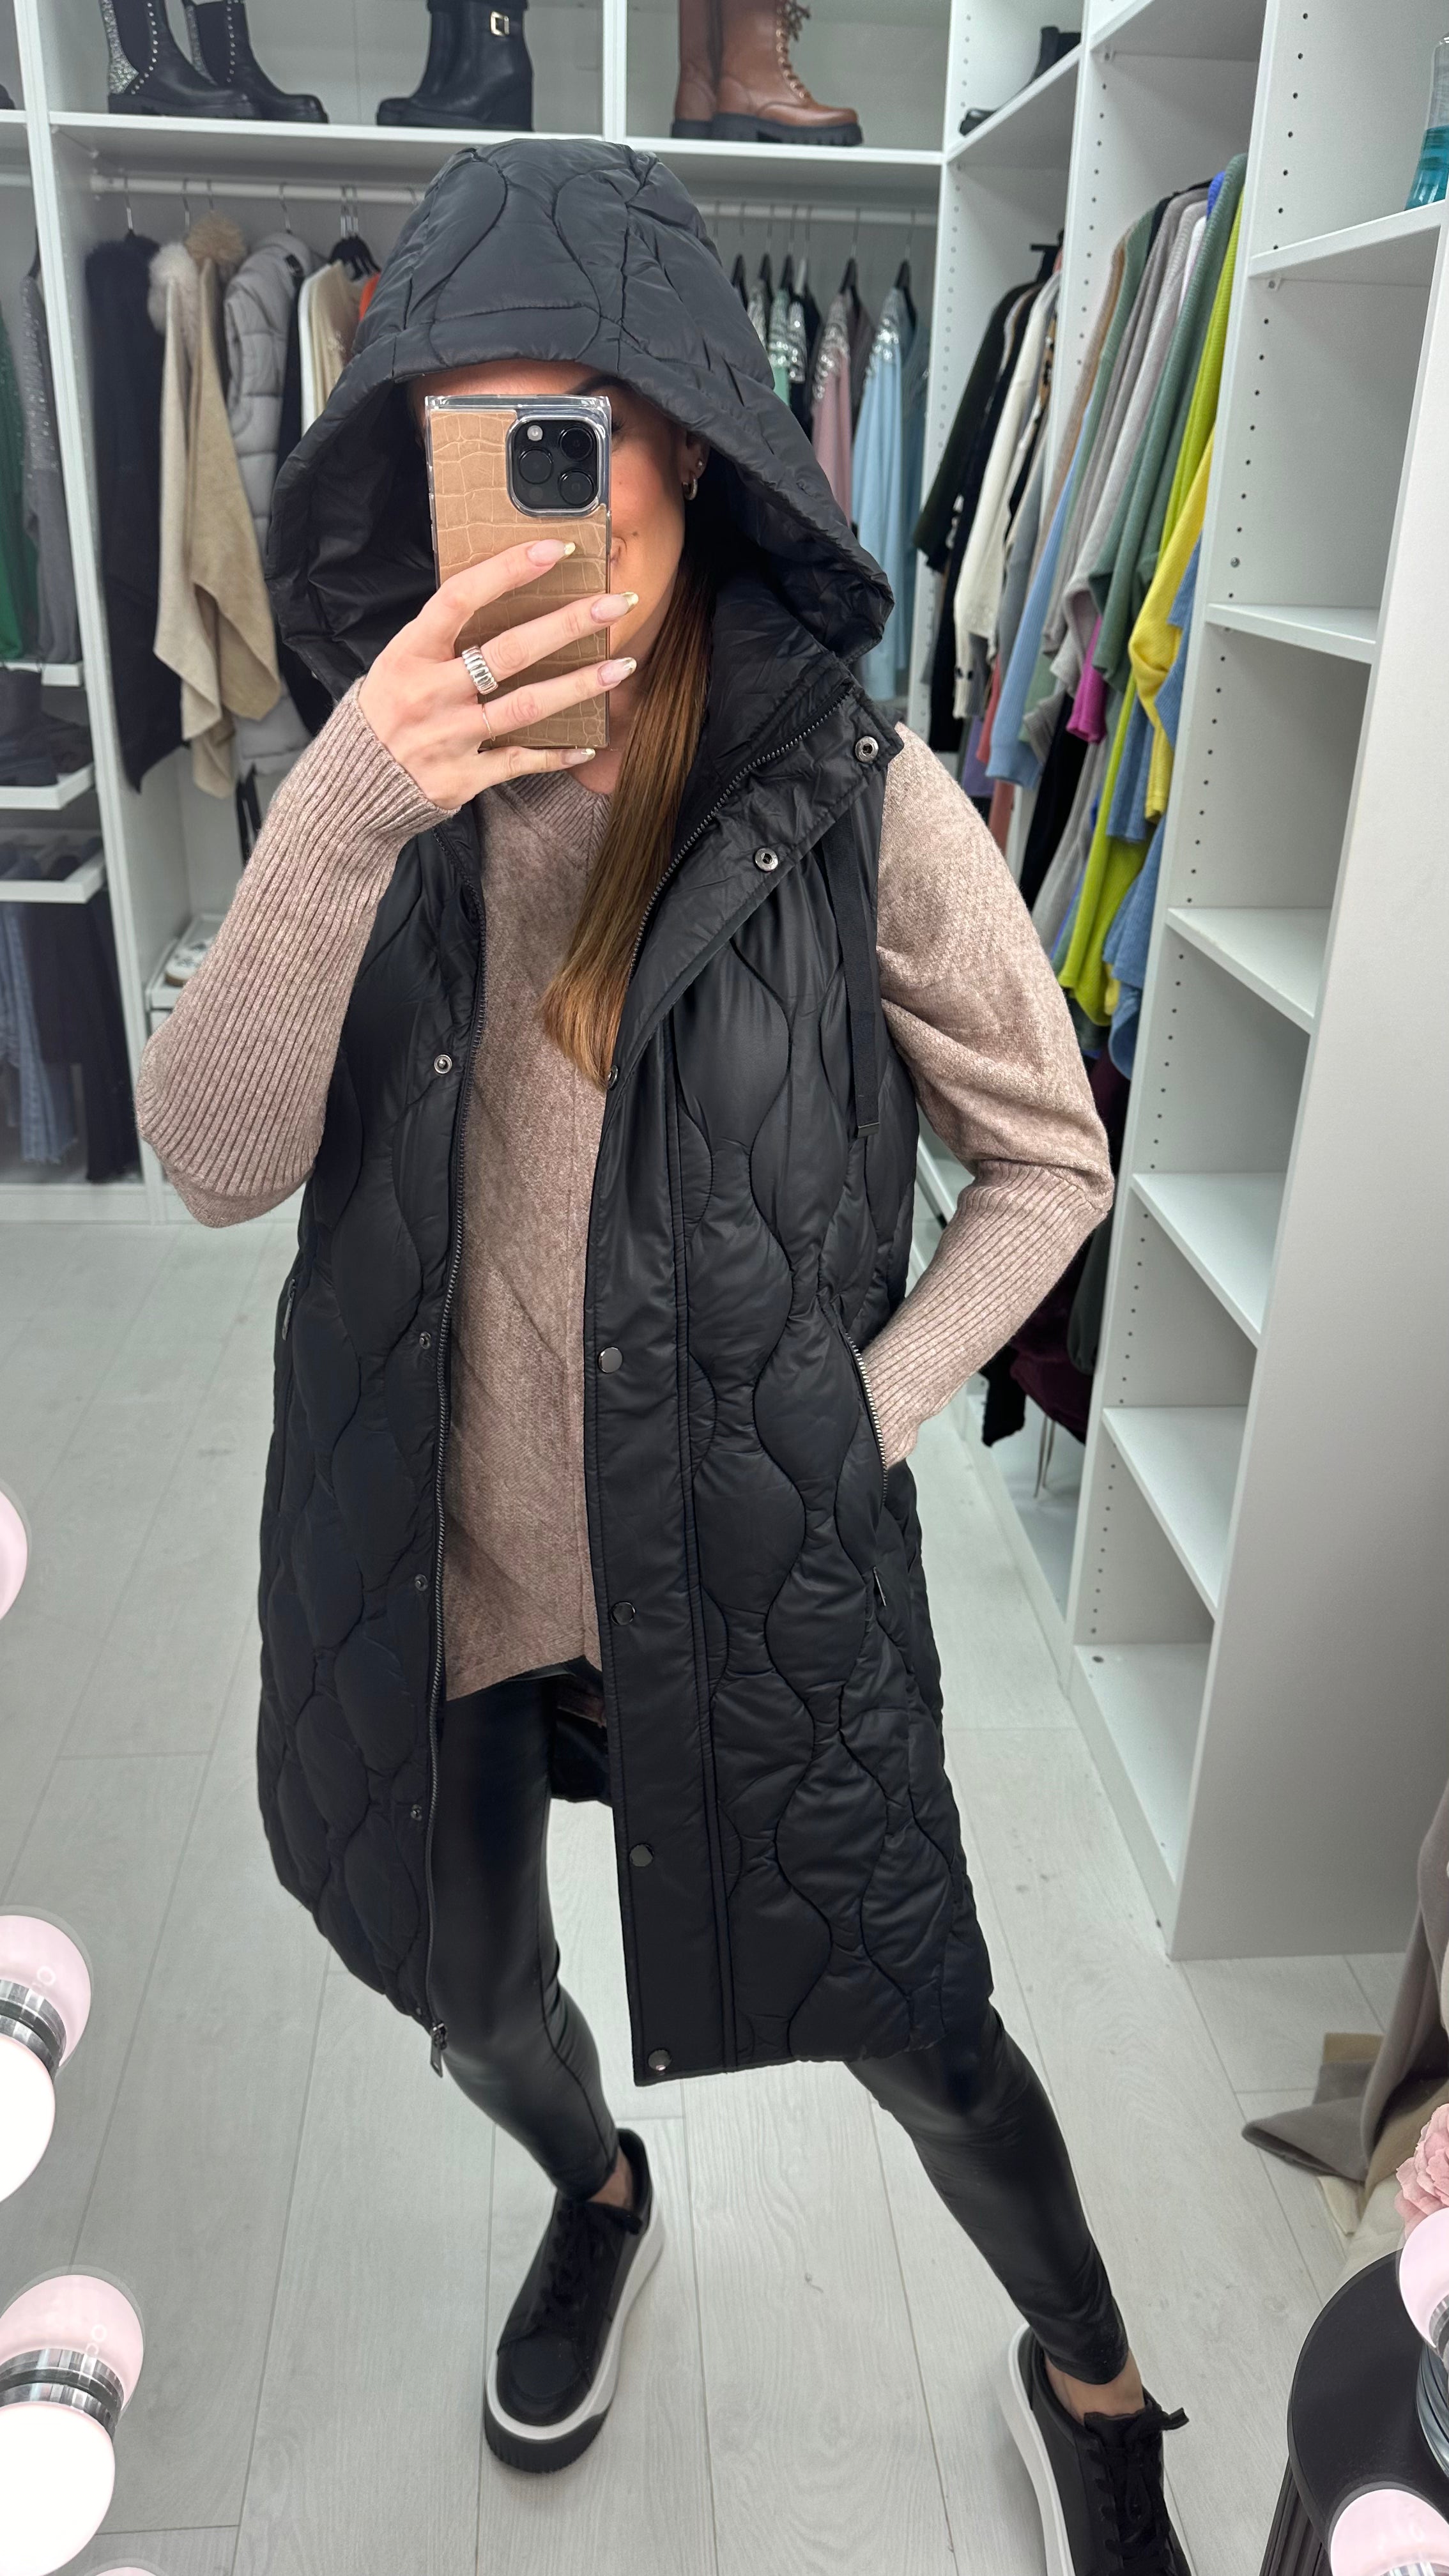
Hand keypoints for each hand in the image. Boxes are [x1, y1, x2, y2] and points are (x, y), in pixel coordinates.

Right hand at [357, 536, 635, 809]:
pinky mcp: (463, 776)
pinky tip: (589, 743)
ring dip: (579, 685)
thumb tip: (497, 594)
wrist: (353, 786)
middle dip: (569, 624)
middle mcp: (431, 692)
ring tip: (621, 665)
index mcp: (411, 653)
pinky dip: (556, 755)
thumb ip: (441, 636)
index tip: (556, 550)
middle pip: (510, 650)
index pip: (462, 597)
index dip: (509, 570)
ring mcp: (449, 736)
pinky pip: (519, 761)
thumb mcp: (397, 663)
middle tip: (615, 603)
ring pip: (526, 706)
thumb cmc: (383, 713)